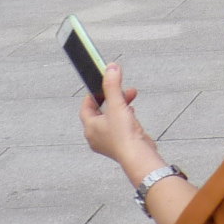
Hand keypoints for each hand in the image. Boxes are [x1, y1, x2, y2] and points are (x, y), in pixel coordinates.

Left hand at [79, 62, 161, 184]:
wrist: (137, 155)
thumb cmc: (124, 135)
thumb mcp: (117, 105)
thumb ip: (113, 86)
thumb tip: (110, 68)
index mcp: (90, 127)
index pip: (85, 108)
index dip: (93, 95)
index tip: (101, 85)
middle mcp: (95, 136)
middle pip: (100, 112)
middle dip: (112, 98)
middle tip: (122, 89)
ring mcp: (107, 141)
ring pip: (110, 118)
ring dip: (120, 106)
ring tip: (131, 99)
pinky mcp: (119, 144)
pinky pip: (118, 126)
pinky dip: (124, 117)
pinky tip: (133, 114)